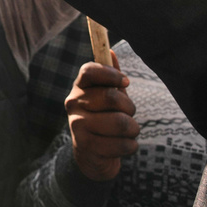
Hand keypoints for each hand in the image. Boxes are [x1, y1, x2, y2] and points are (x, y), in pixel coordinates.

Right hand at [65, 51, 139, 180]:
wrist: (91, 154)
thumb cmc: (104, 118)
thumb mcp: (108, 96)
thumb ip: (111, 76)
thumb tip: (111, 52)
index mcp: (79, 87)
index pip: (90, 71)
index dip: (111, 74)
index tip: (126, 81)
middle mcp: (73, 103)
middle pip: (112, 97)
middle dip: (130, 108)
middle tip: (129, 114)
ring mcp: (77, 125)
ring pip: (121, 123)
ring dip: (133, 129)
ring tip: (128, 132)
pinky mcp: (86, 146)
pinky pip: (122, 144)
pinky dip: (131, 146)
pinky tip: (122, 145)